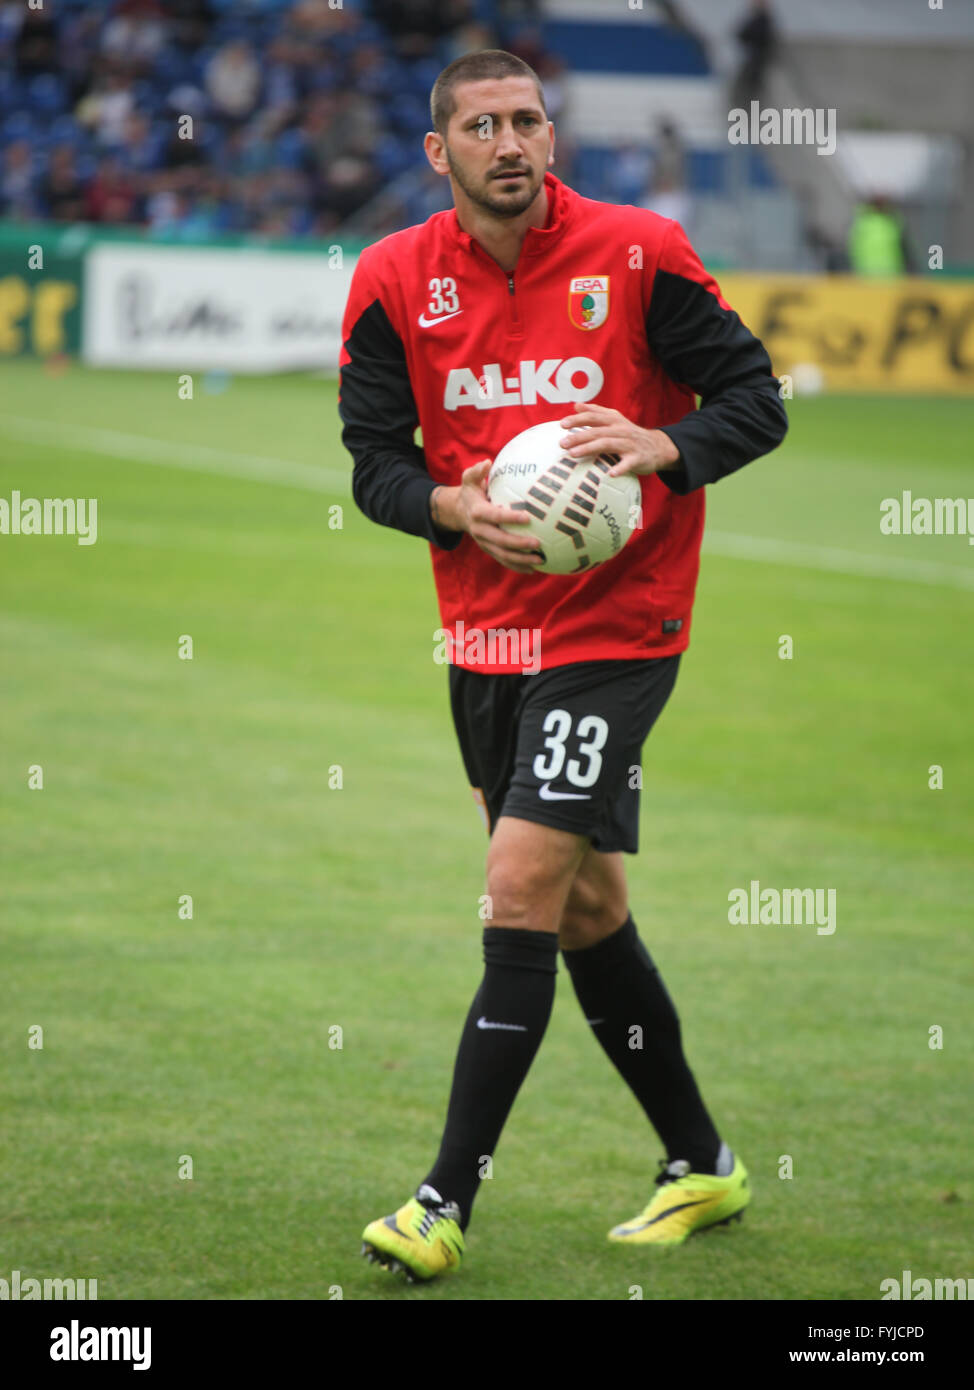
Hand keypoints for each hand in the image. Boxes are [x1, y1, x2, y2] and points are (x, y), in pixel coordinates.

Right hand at [431, 460, 544, 573]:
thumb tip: (487, 462)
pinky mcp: (489, 550)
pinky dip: (518, 566)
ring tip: (540, 560)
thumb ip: (477, 471)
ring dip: (521, 560)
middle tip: (538, 543)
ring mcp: (484, 543)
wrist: (458, 512)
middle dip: (519, 544)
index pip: (495, 516)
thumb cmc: (471, 492)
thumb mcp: (469, 479)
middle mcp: (479, 530)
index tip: (527, 517)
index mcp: (477, 513)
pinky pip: (503, 561)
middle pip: (500, 541)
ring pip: (503, 555)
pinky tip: (534, 569)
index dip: (510, 518)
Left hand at [559, 402, 680, 476]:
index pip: (594, 417)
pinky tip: (610, 474)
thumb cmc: (630, 435)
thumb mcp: (615, 420)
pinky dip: (620, 468)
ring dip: (590, 448)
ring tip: (573, 454)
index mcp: (614, 420)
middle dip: (578, 436)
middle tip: (562, 443)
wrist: (658, 447)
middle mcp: (621, 430)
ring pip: (608, 444)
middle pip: (597, 431)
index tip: (562, 424)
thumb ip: (596, 412)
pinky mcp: (638, 458)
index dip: (578, 419)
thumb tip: (576, 405)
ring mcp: (630, 444)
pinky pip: (628, 463)